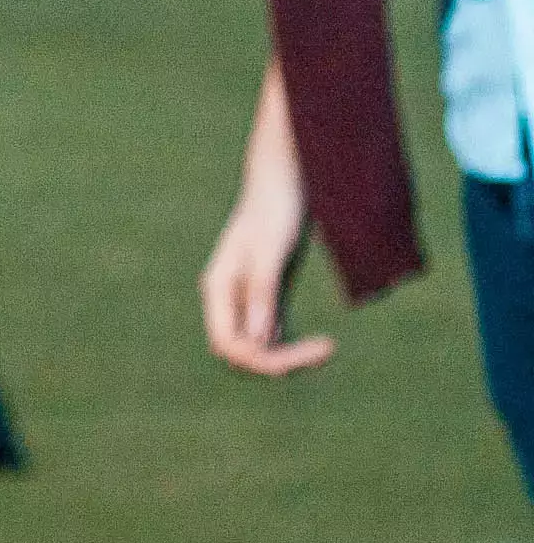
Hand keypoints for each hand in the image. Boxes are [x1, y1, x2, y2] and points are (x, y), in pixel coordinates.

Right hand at [200, 141, 334, 379]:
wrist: (283, 181)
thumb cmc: (274, 209)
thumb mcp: (270, 250)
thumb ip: (262, 293)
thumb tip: (258, 341)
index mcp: (218, 287)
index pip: (228, 344)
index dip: (262, 359)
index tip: (308, 353)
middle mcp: (227, 298)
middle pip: (242, 351)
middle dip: (278, 361)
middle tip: (325, 351)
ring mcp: (246, 297)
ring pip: (257, 346)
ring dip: (288, 355)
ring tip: (325, 350)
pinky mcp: (266, 293)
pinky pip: (273, 333)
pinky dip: (293, 343)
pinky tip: (320, 344)